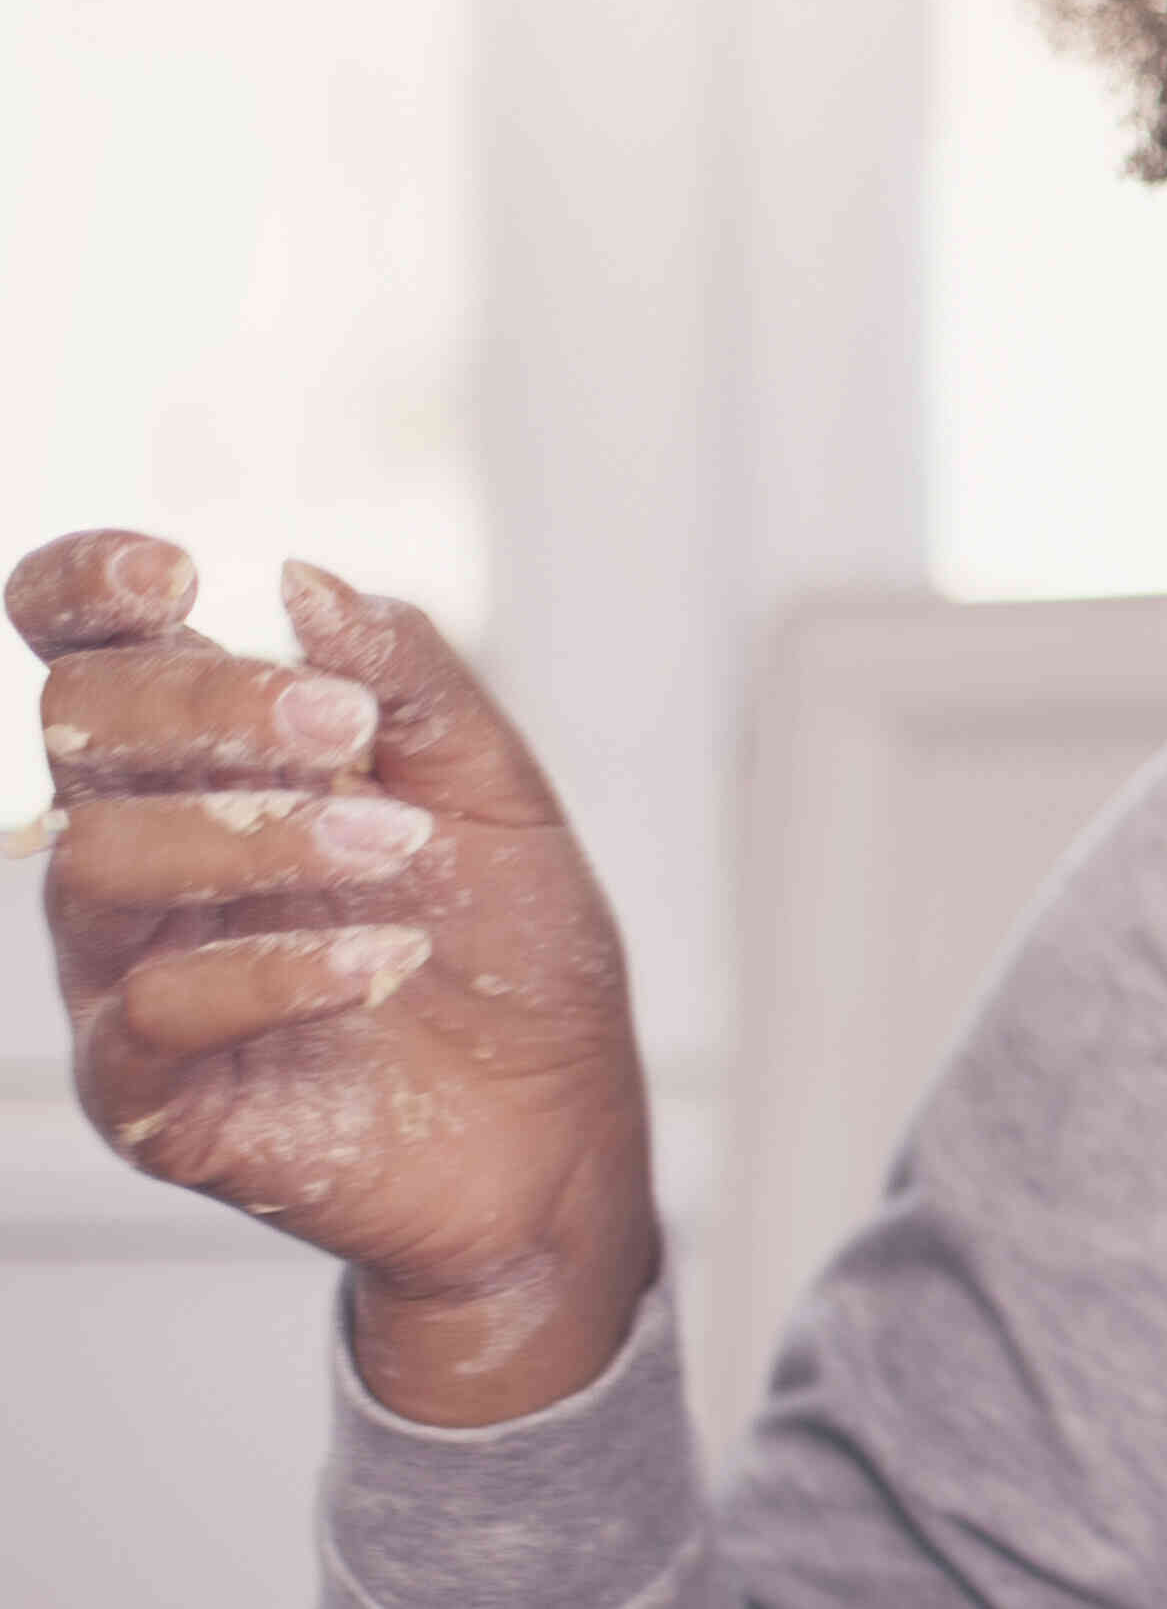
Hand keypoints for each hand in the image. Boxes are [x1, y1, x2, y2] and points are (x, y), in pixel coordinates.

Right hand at [16, 531, 661, 1425]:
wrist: (558, 1123)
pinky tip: (386, 956)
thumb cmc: (511, 950)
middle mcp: (143, 855)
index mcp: (205, 763)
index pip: (85, 649)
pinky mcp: (154, 1093)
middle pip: (76, 730)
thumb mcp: (495, 793)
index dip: (87, 588)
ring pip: (96, 862)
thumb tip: (302, 579)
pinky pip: (153, 1011)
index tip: (173, 575)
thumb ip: (410, 681)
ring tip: (396, 846)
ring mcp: (130, 972)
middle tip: (344, 723)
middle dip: (202, 704)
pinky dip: (276, 969)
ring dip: (256, 837)